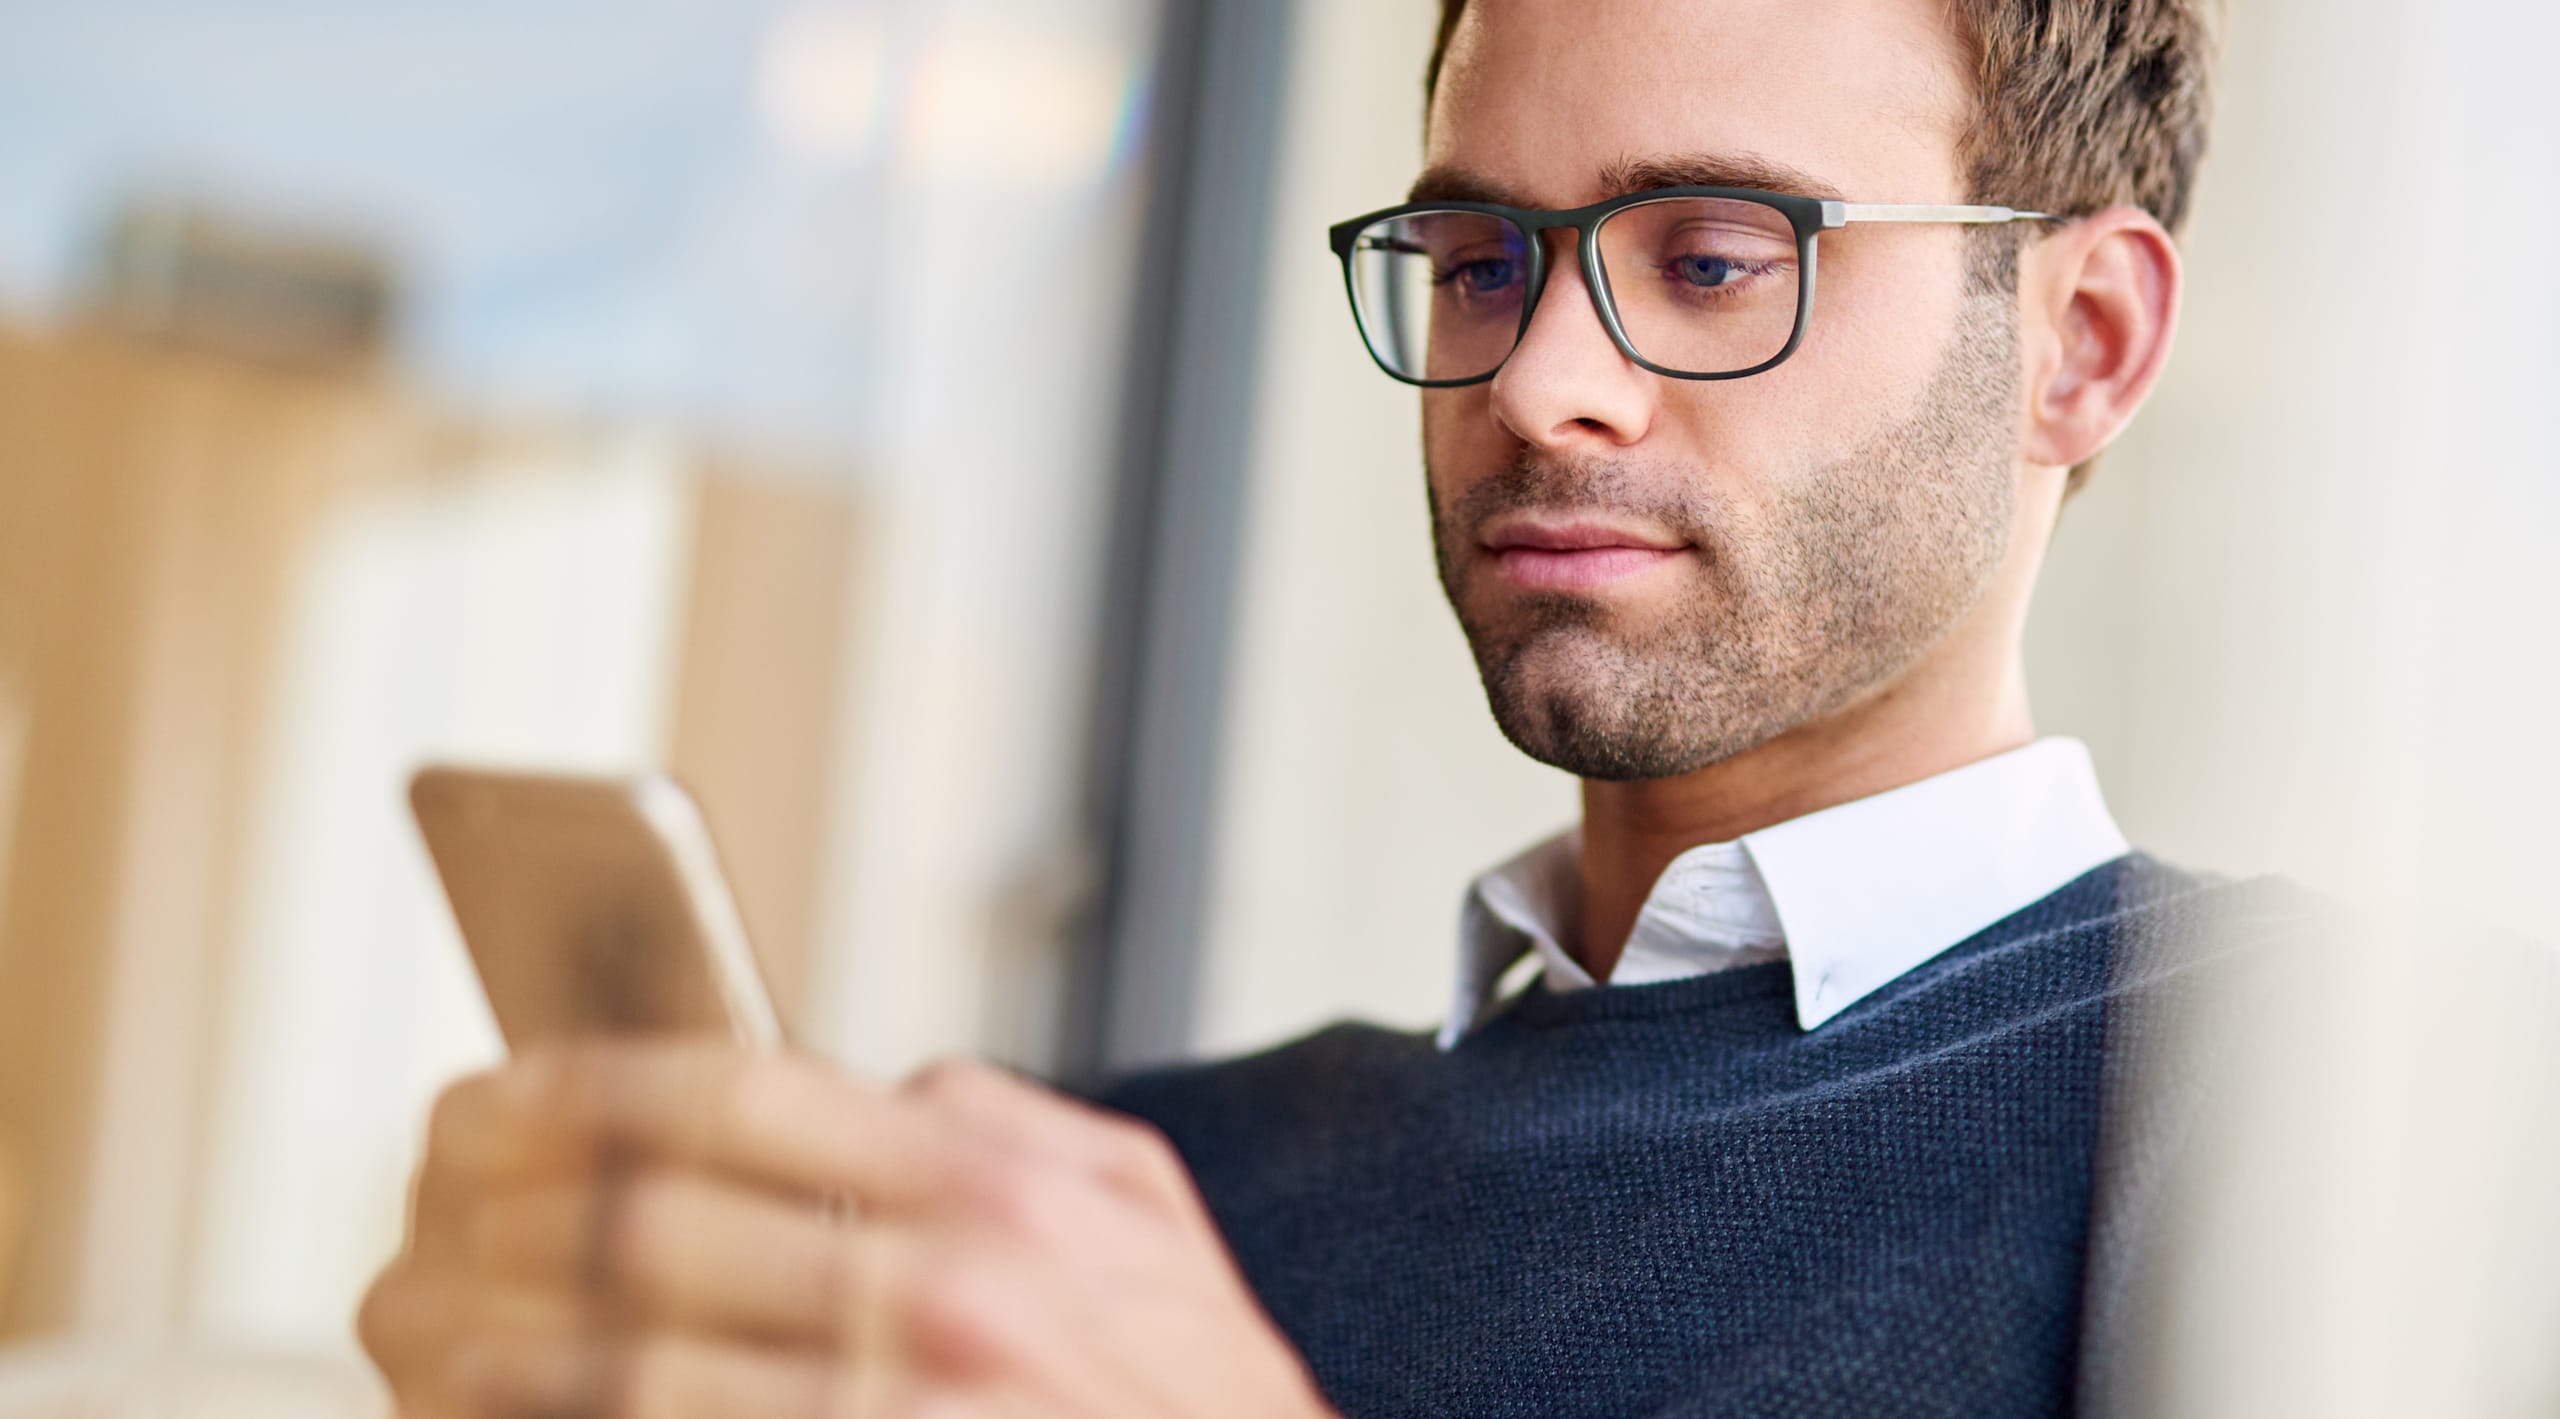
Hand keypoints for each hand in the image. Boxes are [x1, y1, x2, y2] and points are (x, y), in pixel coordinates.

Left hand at [358, 1042, 1335, 1417]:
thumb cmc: (1198, 1388)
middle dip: (505, 1201)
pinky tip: (502, 1417)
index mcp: (1001, 1189)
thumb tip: (873, 1074)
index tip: (499, 1083)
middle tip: (422, 1192)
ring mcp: (913, 1416)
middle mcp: (952, 1295)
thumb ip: (1006, 1124)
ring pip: (632, 1369)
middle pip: (654, 1222)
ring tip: (415, 1327)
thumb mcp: (1146, 1211)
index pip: (737, 1088)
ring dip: (493, 1347)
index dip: (588, 1076)